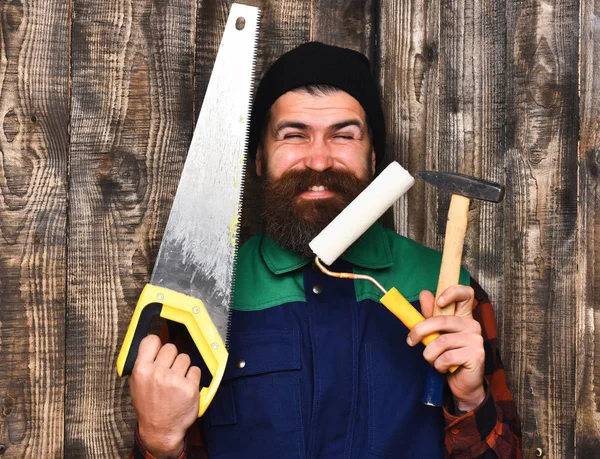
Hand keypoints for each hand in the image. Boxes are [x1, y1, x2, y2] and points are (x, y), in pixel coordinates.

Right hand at [129, 334, 200, 458]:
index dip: (157, 344)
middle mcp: (157, 373)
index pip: (151, 340)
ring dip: (183, 367)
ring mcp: (174, 380)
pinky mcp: (190, 387)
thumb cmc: (149, 407)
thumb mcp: (136, 384)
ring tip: (176, 381)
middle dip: (171, 358)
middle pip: (171, 347)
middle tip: (169, 370)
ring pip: (185, 357)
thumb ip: (143, 364)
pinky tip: (185, 386)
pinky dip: (192, 377)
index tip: (159, 349)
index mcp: (141, 370)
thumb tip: (151, 344)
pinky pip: (195, 369)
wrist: (161, 430)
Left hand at [407, 286, 485, 411]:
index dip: (452, 292)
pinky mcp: (476, 355)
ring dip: (429, 354)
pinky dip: (438, 364)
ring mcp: (476, 339)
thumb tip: (424, 294)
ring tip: (432, 359)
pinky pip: (447, 357)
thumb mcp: (435, 334)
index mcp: (463, 316)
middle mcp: (472, 325)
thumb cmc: (448, 356)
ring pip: (441, 342)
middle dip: (420, 330)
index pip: (466, 293)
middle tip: (410, 340)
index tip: (439, 301)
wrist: (461, 383)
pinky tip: (443, 367)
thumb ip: (430, 315)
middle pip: (442, 320)